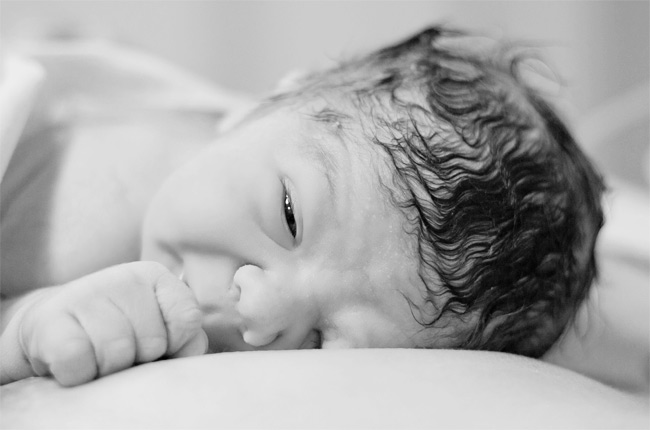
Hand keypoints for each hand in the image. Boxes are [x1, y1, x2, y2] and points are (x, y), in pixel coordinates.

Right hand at [0, 262, 206, 385]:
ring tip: (98, 357)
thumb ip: (186, 338)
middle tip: (122, 352)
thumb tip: (192, 349)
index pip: (187, 319)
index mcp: (155, 276)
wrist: (53, 329)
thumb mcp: (159, 329)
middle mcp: (124, 277)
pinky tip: (76, 362)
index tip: (160, 345)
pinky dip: (79, 374)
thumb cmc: (118, 333)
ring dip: (108, 369)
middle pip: (153, 342)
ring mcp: (85, 293)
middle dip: (139, 359)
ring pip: (117, 354)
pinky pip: (78, 362)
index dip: (175, 344)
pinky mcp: (50, 319)